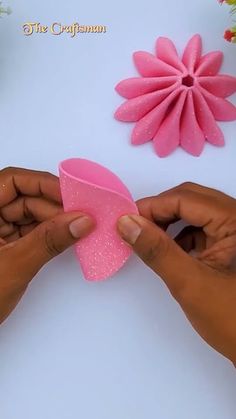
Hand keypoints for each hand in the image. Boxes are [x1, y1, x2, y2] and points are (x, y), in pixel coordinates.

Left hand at [0, 167, 94, 323]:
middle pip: (24, 197)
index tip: (70, 194)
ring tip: (78, 227)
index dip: (42, 183)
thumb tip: (81, 221)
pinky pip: (30, 230)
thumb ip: (50, 240)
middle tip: (81, 215)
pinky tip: (65, 236)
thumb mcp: (15, 266)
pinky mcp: (4, 244)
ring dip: (54, 220)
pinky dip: (48, 233)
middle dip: (54, 206)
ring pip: (29, 214)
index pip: (12, 181)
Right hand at [118, 183, 235, 363]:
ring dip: (170, 222)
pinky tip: (170, 250)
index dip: (152, 206)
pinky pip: (201, 227)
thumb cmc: (232, 319)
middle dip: (160, 212)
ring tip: (149, 239)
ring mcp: (235, 231)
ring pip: (195, 211)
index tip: (126, 221)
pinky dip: (181, 235)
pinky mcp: (231, 243)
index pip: (186, 198)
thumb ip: (157, 250)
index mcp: (235, 221)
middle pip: (191, 199)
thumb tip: (127, 223)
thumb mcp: (189, 283)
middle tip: (134, 228)